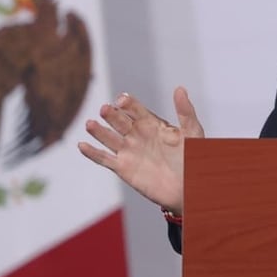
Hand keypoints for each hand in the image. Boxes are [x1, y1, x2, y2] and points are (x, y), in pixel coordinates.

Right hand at [78, 87, 203, 215]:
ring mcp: (129, 151)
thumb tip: (179, 88)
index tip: (122, 99)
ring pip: (109, 138)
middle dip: (112, 115)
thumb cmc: (194, 158)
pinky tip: (82, 145)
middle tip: (105, 109)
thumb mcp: (192, 132)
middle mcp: (138, 135)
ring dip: (99, 131)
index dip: (129, 105)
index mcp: (153, 124)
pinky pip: (104, 159)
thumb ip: (185, 111)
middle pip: (120, 122)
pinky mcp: (123, 168)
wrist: (189, 188)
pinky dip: (92, 153)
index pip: (137, 110)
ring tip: (90, 124)